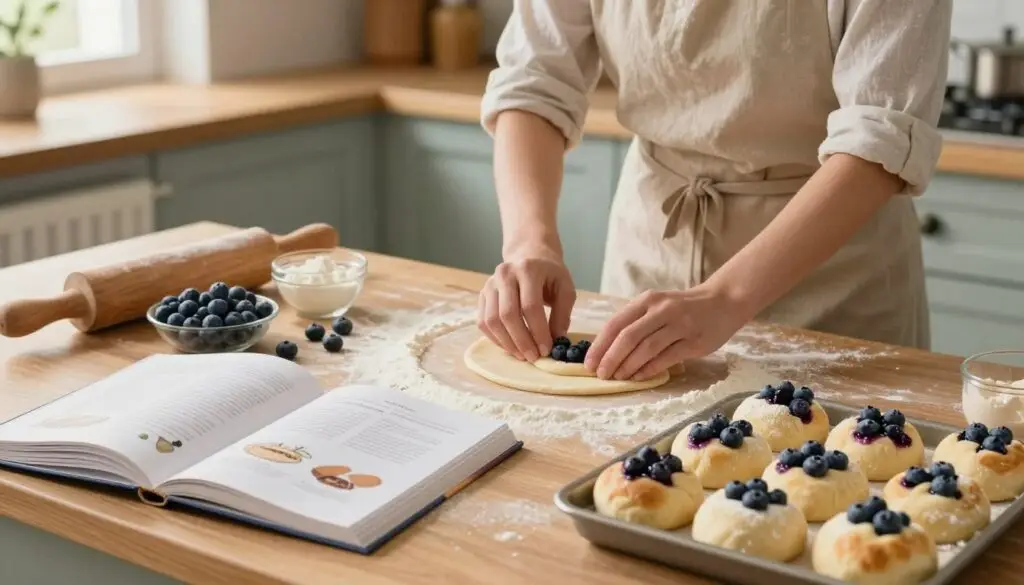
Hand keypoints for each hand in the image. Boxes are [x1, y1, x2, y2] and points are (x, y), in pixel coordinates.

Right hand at [477, 247, 576, 361]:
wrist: (529, 254)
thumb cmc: (549, 273)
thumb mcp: (565, 288)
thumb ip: (562, 313)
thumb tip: (556, 340)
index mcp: (528, 269)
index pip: (530, 306)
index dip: (538, 331)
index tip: (546, 349)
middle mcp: (504, 274)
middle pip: (508, 314)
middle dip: (521, 340)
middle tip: (533, 357)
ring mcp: (490, 284)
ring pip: (491, 320)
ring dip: (507, 343)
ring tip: (522, 355)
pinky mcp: (482, 294)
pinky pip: (482, 322)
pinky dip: (495, 338)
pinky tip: (510, 346)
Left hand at [584, 285, 750, 380]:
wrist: (723, 301)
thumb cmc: (683, 307)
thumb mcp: (657, 305)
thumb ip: (636, 322)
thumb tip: (607, 350)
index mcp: (647, 300)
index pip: (616, 323)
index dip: (600, 345)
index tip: (589, 363)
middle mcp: (662, 310)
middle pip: (628, 336)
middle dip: (611, 358)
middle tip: (602, 375)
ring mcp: (680, 325)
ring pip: (647, 348)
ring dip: (628, 366)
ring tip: (618, 377)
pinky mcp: (695, 341)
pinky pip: (667, 358)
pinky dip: (650, 369)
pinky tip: (639, 377)